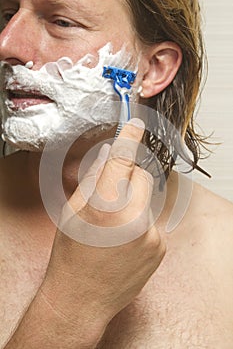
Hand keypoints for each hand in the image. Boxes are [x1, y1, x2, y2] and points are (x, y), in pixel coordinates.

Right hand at [42, 118, 165, 331]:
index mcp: (105, 206)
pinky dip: (141, 220)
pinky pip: (153, 219)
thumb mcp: (73, 212)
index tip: (135, 125)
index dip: (130, 137)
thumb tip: (108, 155)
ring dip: (134, 200)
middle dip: (128, 176)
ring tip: (115, 223)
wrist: (83, 297)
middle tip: (111, 192)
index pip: (123, 159)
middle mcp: (133, 218)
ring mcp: (151, 234)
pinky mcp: (160, 246)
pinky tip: (125, 237)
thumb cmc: (72, 256)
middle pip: (141, 176)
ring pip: (147, 197)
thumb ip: (93, 178)